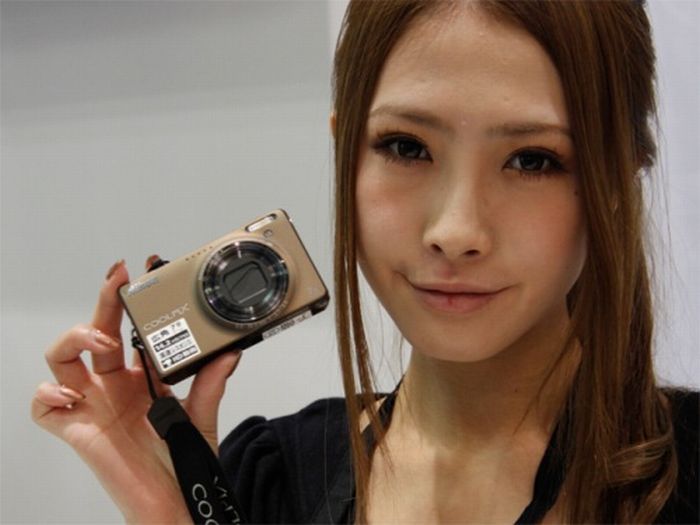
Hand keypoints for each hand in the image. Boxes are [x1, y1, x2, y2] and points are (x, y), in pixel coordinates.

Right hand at [31, 259, 241, 522]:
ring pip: (63, 358)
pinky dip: (46, 395)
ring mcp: (93, 404)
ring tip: (101, 337)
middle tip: (119, 278)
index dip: (134, 302)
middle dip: (105, 301)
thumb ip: (212, 383)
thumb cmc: (182, 460)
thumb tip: (231, 351)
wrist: (173, 502)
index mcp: (141, 376)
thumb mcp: (202, 415)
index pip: (131, 330)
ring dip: (75, 338)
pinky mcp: (77, 430)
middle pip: (98, 331)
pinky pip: (44, 407)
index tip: (147, 271)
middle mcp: (114, 384)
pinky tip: (70, 393)